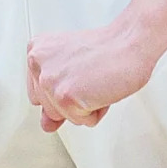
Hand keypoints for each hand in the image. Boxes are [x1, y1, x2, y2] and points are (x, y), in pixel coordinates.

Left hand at [24, 20, 158, 132]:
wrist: (130, 42)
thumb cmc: (107, 49)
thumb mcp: (70, 66)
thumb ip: (52, 96)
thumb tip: (46, 125)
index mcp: (36, 50)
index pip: (38, 93)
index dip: (63, 91)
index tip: (77, 76)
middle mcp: (36, 63)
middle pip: (49, 108)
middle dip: (73, 100)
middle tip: (89, 77)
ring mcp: (49, 80)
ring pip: (64, 117)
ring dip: (85, 106)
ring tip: (95, 81)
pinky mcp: (65, 96)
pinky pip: (83, 121)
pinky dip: (98, 111)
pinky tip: (101, 88)